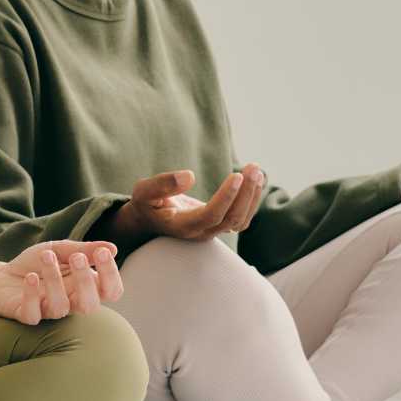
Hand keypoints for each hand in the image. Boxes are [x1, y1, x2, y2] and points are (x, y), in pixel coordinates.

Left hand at [0, 240, 124, 323]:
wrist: (0, 276)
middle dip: (86, 281)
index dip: (111, 275)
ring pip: (60, 307)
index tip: (102, 253)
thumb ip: (83, 249)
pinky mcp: (27, 315)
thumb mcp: (59, 249)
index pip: (111, 291)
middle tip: (76, 257)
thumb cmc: (35, 264)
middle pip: (90, 305)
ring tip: (47, 255)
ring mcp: (49, 311)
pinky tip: (30, 277)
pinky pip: (33, 313)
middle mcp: (71, 302)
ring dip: (55, 280)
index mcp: (85, 287)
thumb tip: (112, 248)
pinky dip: (32, 294)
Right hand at [111, 165, 265, 242]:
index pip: (211, 215)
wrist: (149, 219)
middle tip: (253, 168)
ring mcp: (212, 230)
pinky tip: (255, 180)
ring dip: (252, 196)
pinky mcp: (218, 224)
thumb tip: (189, 176)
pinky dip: (251, 199)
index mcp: (183, 226)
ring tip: (256, 170)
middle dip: (246, 194)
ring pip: (240, 220)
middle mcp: (201, 232)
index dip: (226, 197)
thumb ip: (162, 184)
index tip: (236, 175)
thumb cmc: (146, 204)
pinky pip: (241, 217)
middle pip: (232, 219)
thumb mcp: (144, 192)